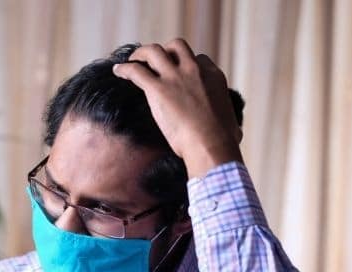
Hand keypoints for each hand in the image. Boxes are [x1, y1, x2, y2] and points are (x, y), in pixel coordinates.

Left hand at [112, 38, 242, 177]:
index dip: (186, 65)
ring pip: (154, 51)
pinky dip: (125, 69)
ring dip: (141, 53)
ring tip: (133, 61)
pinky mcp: (158, 89)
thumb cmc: (223, 142)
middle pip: (176, 47)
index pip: (198, 60)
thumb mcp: (232, 124)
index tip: (178, 73)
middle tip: (153, 61)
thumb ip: (228, 121)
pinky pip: (136, 71)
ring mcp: (175, 77)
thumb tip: (233, 131)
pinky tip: (118, 71)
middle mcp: (194, 70)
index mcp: (213, 76)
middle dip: (164, 51)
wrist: (211, 145)